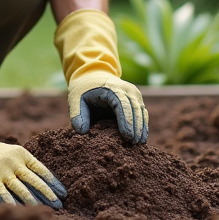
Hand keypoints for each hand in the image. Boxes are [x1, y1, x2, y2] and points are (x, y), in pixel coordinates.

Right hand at [0, 136, 66, 206]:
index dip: (53, 182)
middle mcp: (12, 161)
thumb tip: (32, 179)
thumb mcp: (1, 152)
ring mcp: (1, 172)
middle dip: (49, 195)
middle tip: (60, 206)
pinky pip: (5, 197)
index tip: (63, 193)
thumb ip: (16, 163)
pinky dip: (15, 206)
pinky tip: (23, 214)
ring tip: (46, 212)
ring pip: (23, 190)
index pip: (41, 169)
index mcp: (18, 152)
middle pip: (35, 181)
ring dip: (36, 203)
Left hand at [55, 8, 149, 143]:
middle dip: (136, 127)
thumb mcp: (75, 99)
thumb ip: (77, 114)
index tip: (127, 136)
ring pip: (141, 111)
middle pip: (135, 108)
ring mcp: (133, 93)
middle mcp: (126, 89)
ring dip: (142, 127)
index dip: (126, 120)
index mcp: (112, 88)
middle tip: (134, 144)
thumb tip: (81, 131)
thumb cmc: (83, 89)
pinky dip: (143, 124)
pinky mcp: (136, 99)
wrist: (92, 75)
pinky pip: (142, 112)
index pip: (122, 104)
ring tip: (139, 144)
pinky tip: (141, 138)